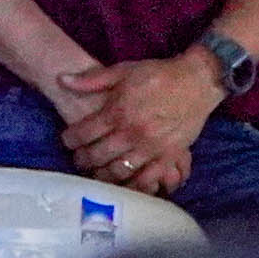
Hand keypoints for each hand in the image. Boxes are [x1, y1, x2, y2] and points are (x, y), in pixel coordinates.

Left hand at [57, 50, 223, 194]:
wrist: (196, 82)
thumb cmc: (158, 75)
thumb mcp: (123, 71)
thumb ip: (91, 79)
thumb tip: (61, 79)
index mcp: (117, 112)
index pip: (84, 133)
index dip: (71, 139)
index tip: (67, 141)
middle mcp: (131, 133)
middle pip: (98, 155)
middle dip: (83, 159)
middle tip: (78, 159)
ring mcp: (150, 148)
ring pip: (118, 171)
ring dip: (103, 175)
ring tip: (97, 173)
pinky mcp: (168, 157)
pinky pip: (148, 179)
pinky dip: (134, 186)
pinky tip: (125, 186)